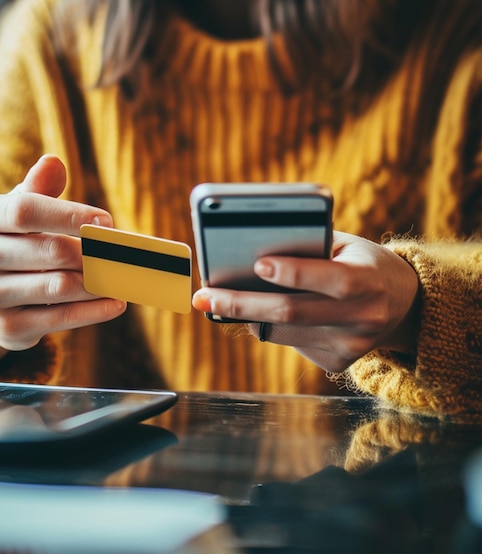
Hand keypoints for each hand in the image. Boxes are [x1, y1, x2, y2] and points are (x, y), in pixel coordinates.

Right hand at [0, 155, 126, 367]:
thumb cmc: (16, 241)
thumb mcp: (20, 210)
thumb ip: (38, 189)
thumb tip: (54, 163)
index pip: (25, 211)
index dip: (70, 215)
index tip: (106, 222)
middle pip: (49, 250)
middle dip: (92, 252)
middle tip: (120, 252)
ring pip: (59, 286)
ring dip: (97, 281)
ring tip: (121, 275)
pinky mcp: (6, 328)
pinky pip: (61, 318)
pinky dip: (94, 310)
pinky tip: (115, 302)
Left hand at [192, 232, 419, 371]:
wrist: (404, 304)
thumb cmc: (362, 263)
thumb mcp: (347, 246)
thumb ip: (309, 248)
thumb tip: (251, 253)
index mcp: (368, 280)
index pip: (330, 280)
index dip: (293, 273)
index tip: (257, 264)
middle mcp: (362, 317)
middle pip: (292, 313)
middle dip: (241, 304)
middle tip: (203, 297)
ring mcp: (350, 345)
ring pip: (283, 332)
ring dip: (247, 315)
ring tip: (221, 301)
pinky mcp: (338, 362)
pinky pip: (291, 343)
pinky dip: (271, 326)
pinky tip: (269, 312)